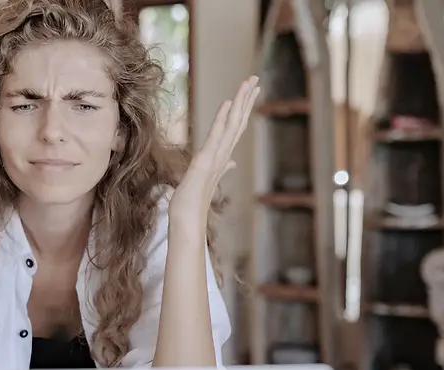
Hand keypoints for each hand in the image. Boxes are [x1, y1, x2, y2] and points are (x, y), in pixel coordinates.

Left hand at [170, 76, 259, 222]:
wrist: (187, 217)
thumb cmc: (194, 200)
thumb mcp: (206, 179)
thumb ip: (221, 168)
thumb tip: (231, 163)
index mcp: (222, 156)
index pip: (235, 127)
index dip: (244, 109)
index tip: (251, 92)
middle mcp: (223, 154)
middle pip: (238, 121)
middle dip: (247, 99)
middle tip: (255, 79)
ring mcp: (217, 157)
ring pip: (233, 124)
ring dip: (240, 102)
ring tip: (248, 83)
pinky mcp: (206, 160)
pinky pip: (217, 135)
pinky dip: (223, 119)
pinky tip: (228, 103)